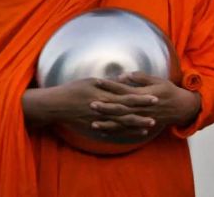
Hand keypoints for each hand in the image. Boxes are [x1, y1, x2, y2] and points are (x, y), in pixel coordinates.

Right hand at [22, 78, 157, 137]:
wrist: (55, 106)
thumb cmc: (72, 90)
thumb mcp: (91, 81)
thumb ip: (108, 82)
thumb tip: (122, 79)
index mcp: (104, 95)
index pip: (127, 97)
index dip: (142, 98)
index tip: (155, 97)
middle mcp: (103, 109)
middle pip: (127, 112)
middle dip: (143, 113)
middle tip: (158, 114)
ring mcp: (99, 120)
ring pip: (122, 124)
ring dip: (137, 125)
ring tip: (151, 125)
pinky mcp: (94, 128)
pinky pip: (113, 132)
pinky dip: (125, 133)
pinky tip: (136, 134)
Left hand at [90, 71, 200, 133]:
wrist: (181, 107)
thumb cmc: (169, 91)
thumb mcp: (157, 80)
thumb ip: (140, 77)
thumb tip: (124, 75)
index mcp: (143, 94)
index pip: (123, 89)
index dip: (110, 86)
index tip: (97, 82)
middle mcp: (141, 107)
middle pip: (120, 108)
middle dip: (105, 106)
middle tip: (90, 104)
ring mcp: (141, 118)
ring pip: (122, 122)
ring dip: (107, 123)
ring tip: (93, 123)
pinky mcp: (142, 126)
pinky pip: (127, 131)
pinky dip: (115, 133)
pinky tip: (103, 133)